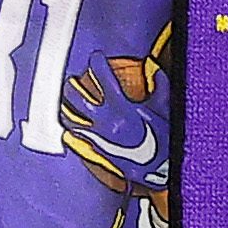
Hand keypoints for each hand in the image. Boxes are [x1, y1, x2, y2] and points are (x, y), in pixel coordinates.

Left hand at [57, 53, 172, 200]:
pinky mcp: (97, 149)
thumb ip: (161, 88)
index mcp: (121, 106)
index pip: (104, 78)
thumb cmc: (162, 141)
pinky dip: (71, 132)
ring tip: (63, 102)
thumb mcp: (165, 109)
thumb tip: (157, 72)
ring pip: (72, 118)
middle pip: (78, 98)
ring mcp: (98, 135)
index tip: (95, 57)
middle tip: (71, 80)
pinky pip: (78, 139)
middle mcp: (105, 119)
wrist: (158, 169)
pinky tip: (68, 129)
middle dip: (72, 86)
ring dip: (66, 108)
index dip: (97, 64)